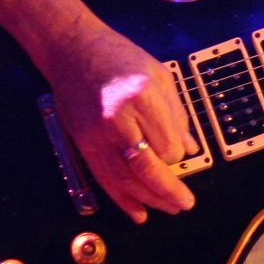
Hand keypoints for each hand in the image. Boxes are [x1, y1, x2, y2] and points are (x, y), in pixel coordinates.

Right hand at [0, 0, 197, 222]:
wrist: (73, 51)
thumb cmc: (117, 56)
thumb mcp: (158, 75)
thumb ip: (176, 114)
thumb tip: (190, 147)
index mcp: (142, 98)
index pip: (168, 146)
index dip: (179, 156)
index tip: (183, 153)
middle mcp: (119, 120)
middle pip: (147, 170)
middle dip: (169, 192)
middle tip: (185, 203)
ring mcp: (97, 135)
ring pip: (126, 181)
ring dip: (149, 200)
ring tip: (168, 208)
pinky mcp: (84, 145)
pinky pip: (105, 180)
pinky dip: (122, 200)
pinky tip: (138, 212)